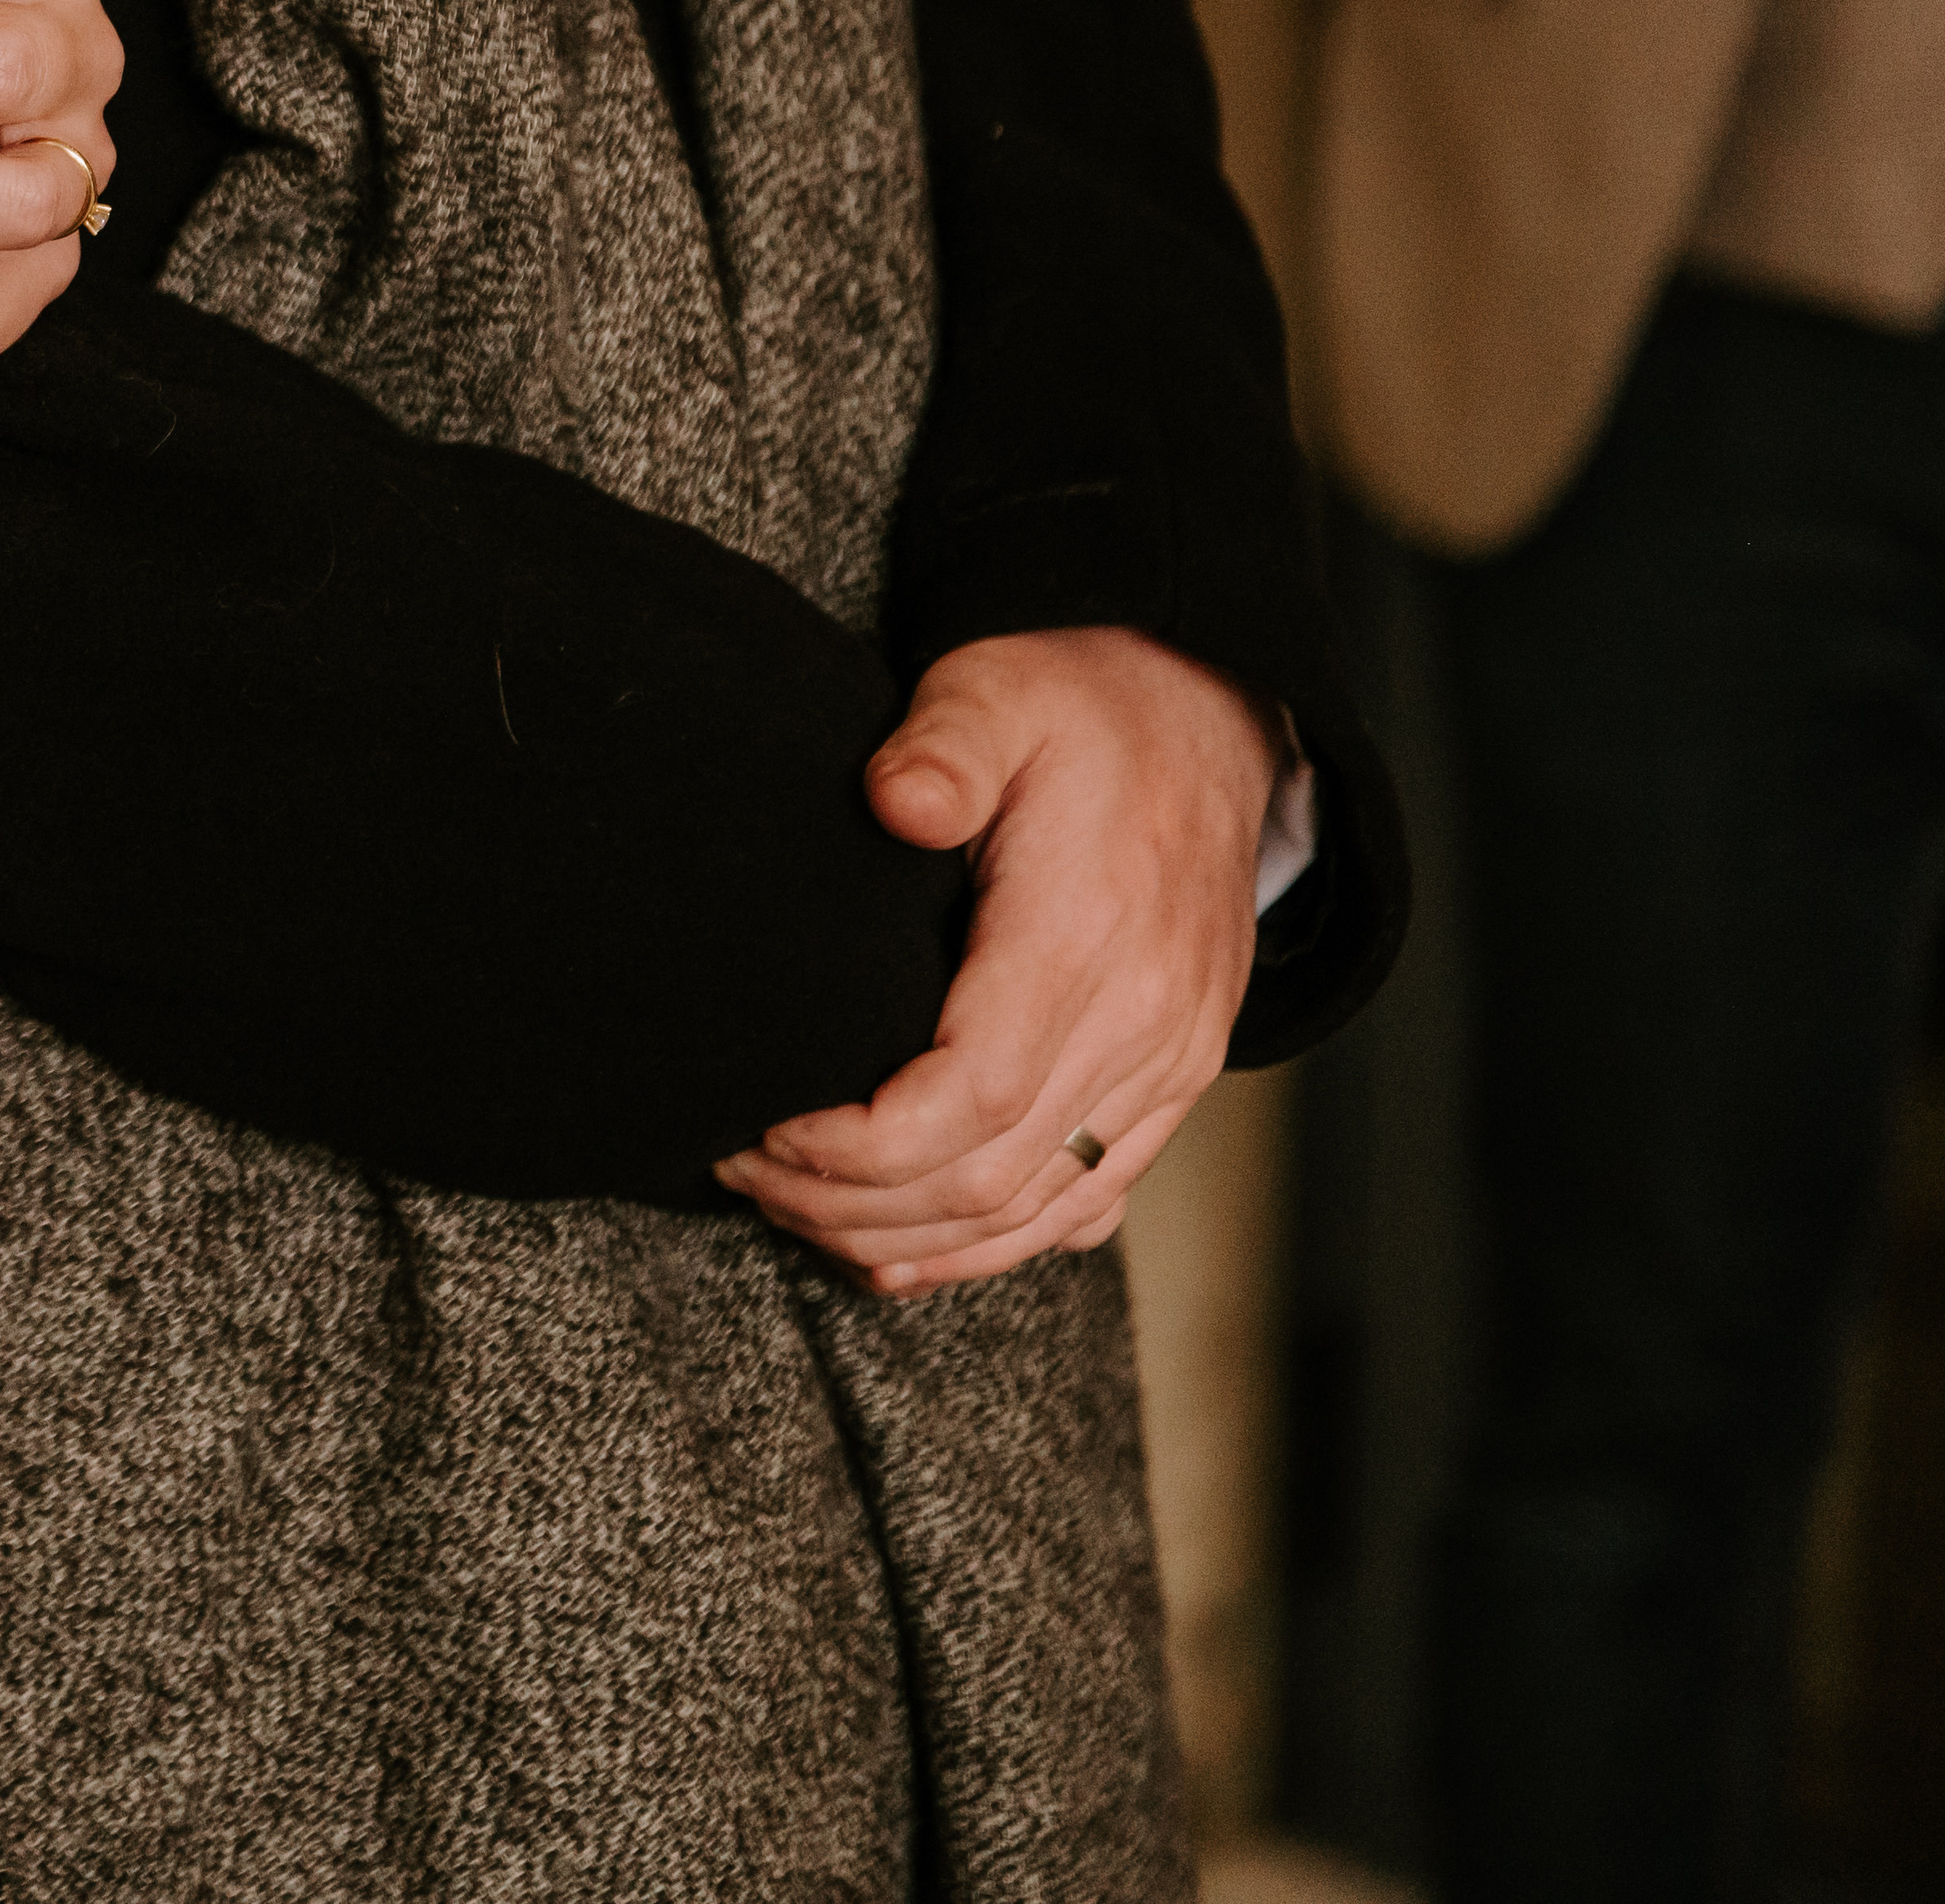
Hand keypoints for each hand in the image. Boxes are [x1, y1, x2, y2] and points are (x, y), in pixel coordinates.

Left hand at [713, 627, 1273, 1295]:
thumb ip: (944, 747)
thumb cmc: (1080, 706)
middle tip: (741, 1171)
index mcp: (1090, 937)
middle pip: (991, 1176)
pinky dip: (993, 1245)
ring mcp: (1172, 1062)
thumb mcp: (996, 691)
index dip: (857, 1146)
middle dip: (851, 1202)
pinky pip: (1088, 1201)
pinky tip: (905, 1252)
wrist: (1203, 713)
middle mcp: (1147, 1022)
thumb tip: (897, 799)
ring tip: (792, 1213)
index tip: (761, 1131)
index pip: (973, 1096)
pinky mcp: (1174, 1079)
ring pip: (1037, 1209)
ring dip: (910, 1238)